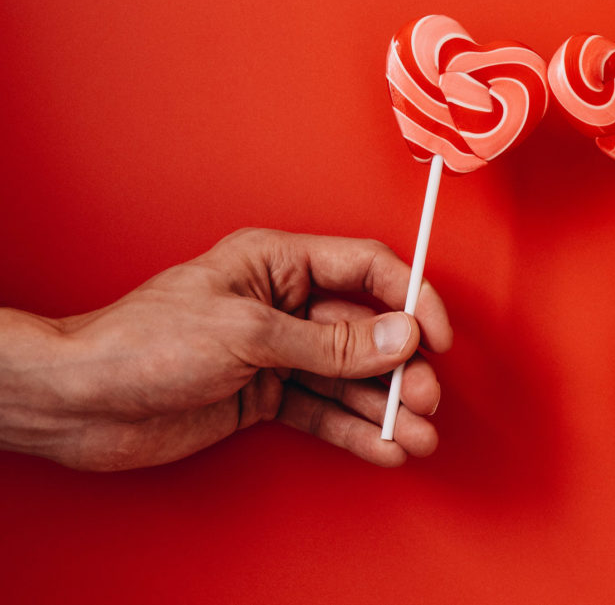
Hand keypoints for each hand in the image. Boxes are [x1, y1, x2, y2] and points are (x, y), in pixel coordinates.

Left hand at [0, 228, 451, 469]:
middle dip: (399, 366)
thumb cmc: (146, 342)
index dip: (410, 298)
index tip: (436, 337)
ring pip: (349, 376)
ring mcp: (276, 352)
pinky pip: (323, 410)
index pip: (366, 268)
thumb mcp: (248, 335)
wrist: (82, 402)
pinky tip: (382, 447)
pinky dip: (353, 430)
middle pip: (365, 329)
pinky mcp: (265, 394)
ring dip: (384, 406)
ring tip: (415, 435)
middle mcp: (284, 304)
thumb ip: (330, 342)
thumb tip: (398, 335)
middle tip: (422, 399)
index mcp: (278, 263)